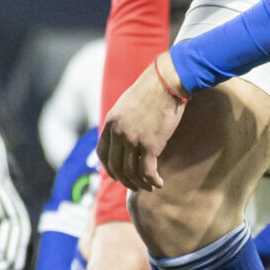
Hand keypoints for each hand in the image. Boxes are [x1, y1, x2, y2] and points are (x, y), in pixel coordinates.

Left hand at [97, 54, 188, 191]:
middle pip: (116, 166)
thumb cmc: (151, 92)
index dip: (109, 168)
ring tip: (149, 187)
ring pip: (131, 172)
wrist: (166, 83)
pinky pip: (147, 171)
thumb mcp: (126, 106)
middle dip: (125, 180)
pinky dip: (152, 181)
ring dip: (140, 184)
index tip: (117, 175)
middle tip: (134, 186)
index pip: (102, 153)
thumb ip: (121, 122)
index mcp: (111, 123)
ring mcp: (133, 139)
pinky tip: (159, 183)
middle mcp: (118, 133)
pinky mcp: (151, 144)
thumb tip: (123, 137)